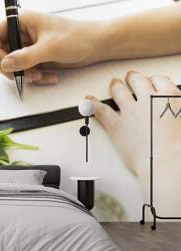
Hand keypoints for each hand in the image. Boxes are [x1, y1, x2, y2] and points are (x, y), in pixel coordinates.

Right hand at [0, 11, 100, 83]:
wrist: (95, 46)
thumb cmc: (77, 37)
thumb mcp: (50, 47)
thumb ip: (25, 56)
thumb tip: (5, 64)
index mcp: (20, 22)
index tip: (7, 63)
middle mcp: (20, 34)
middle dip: (11, 68)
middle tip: (26, 73)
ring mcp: (26, 47)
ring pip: (10, 66)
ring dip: (23, 75)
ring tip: (39, 75)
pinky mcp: (33, 58)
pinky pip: (23, 72)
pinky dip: (33, 78)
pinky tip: (47, 76)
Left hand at [88, 72, 180, 214]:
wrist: (166, 162)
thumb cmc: (179, 148)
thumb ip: (178, 112)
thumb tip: (177, 114)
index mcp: (170, 98)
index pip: (159, 80)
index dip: (153, 80)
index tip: (152, 82)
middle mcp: (148, 100)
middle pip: (138, 81)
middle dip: (133, 78)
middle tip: (130, 78)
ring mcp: (130, 111)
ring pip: (119, 91)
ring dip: (116, 86)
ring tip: (114, 84)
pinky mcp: (116, 125)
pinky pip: (101, 110)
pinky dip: (93, 104)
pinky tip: (89, 100)